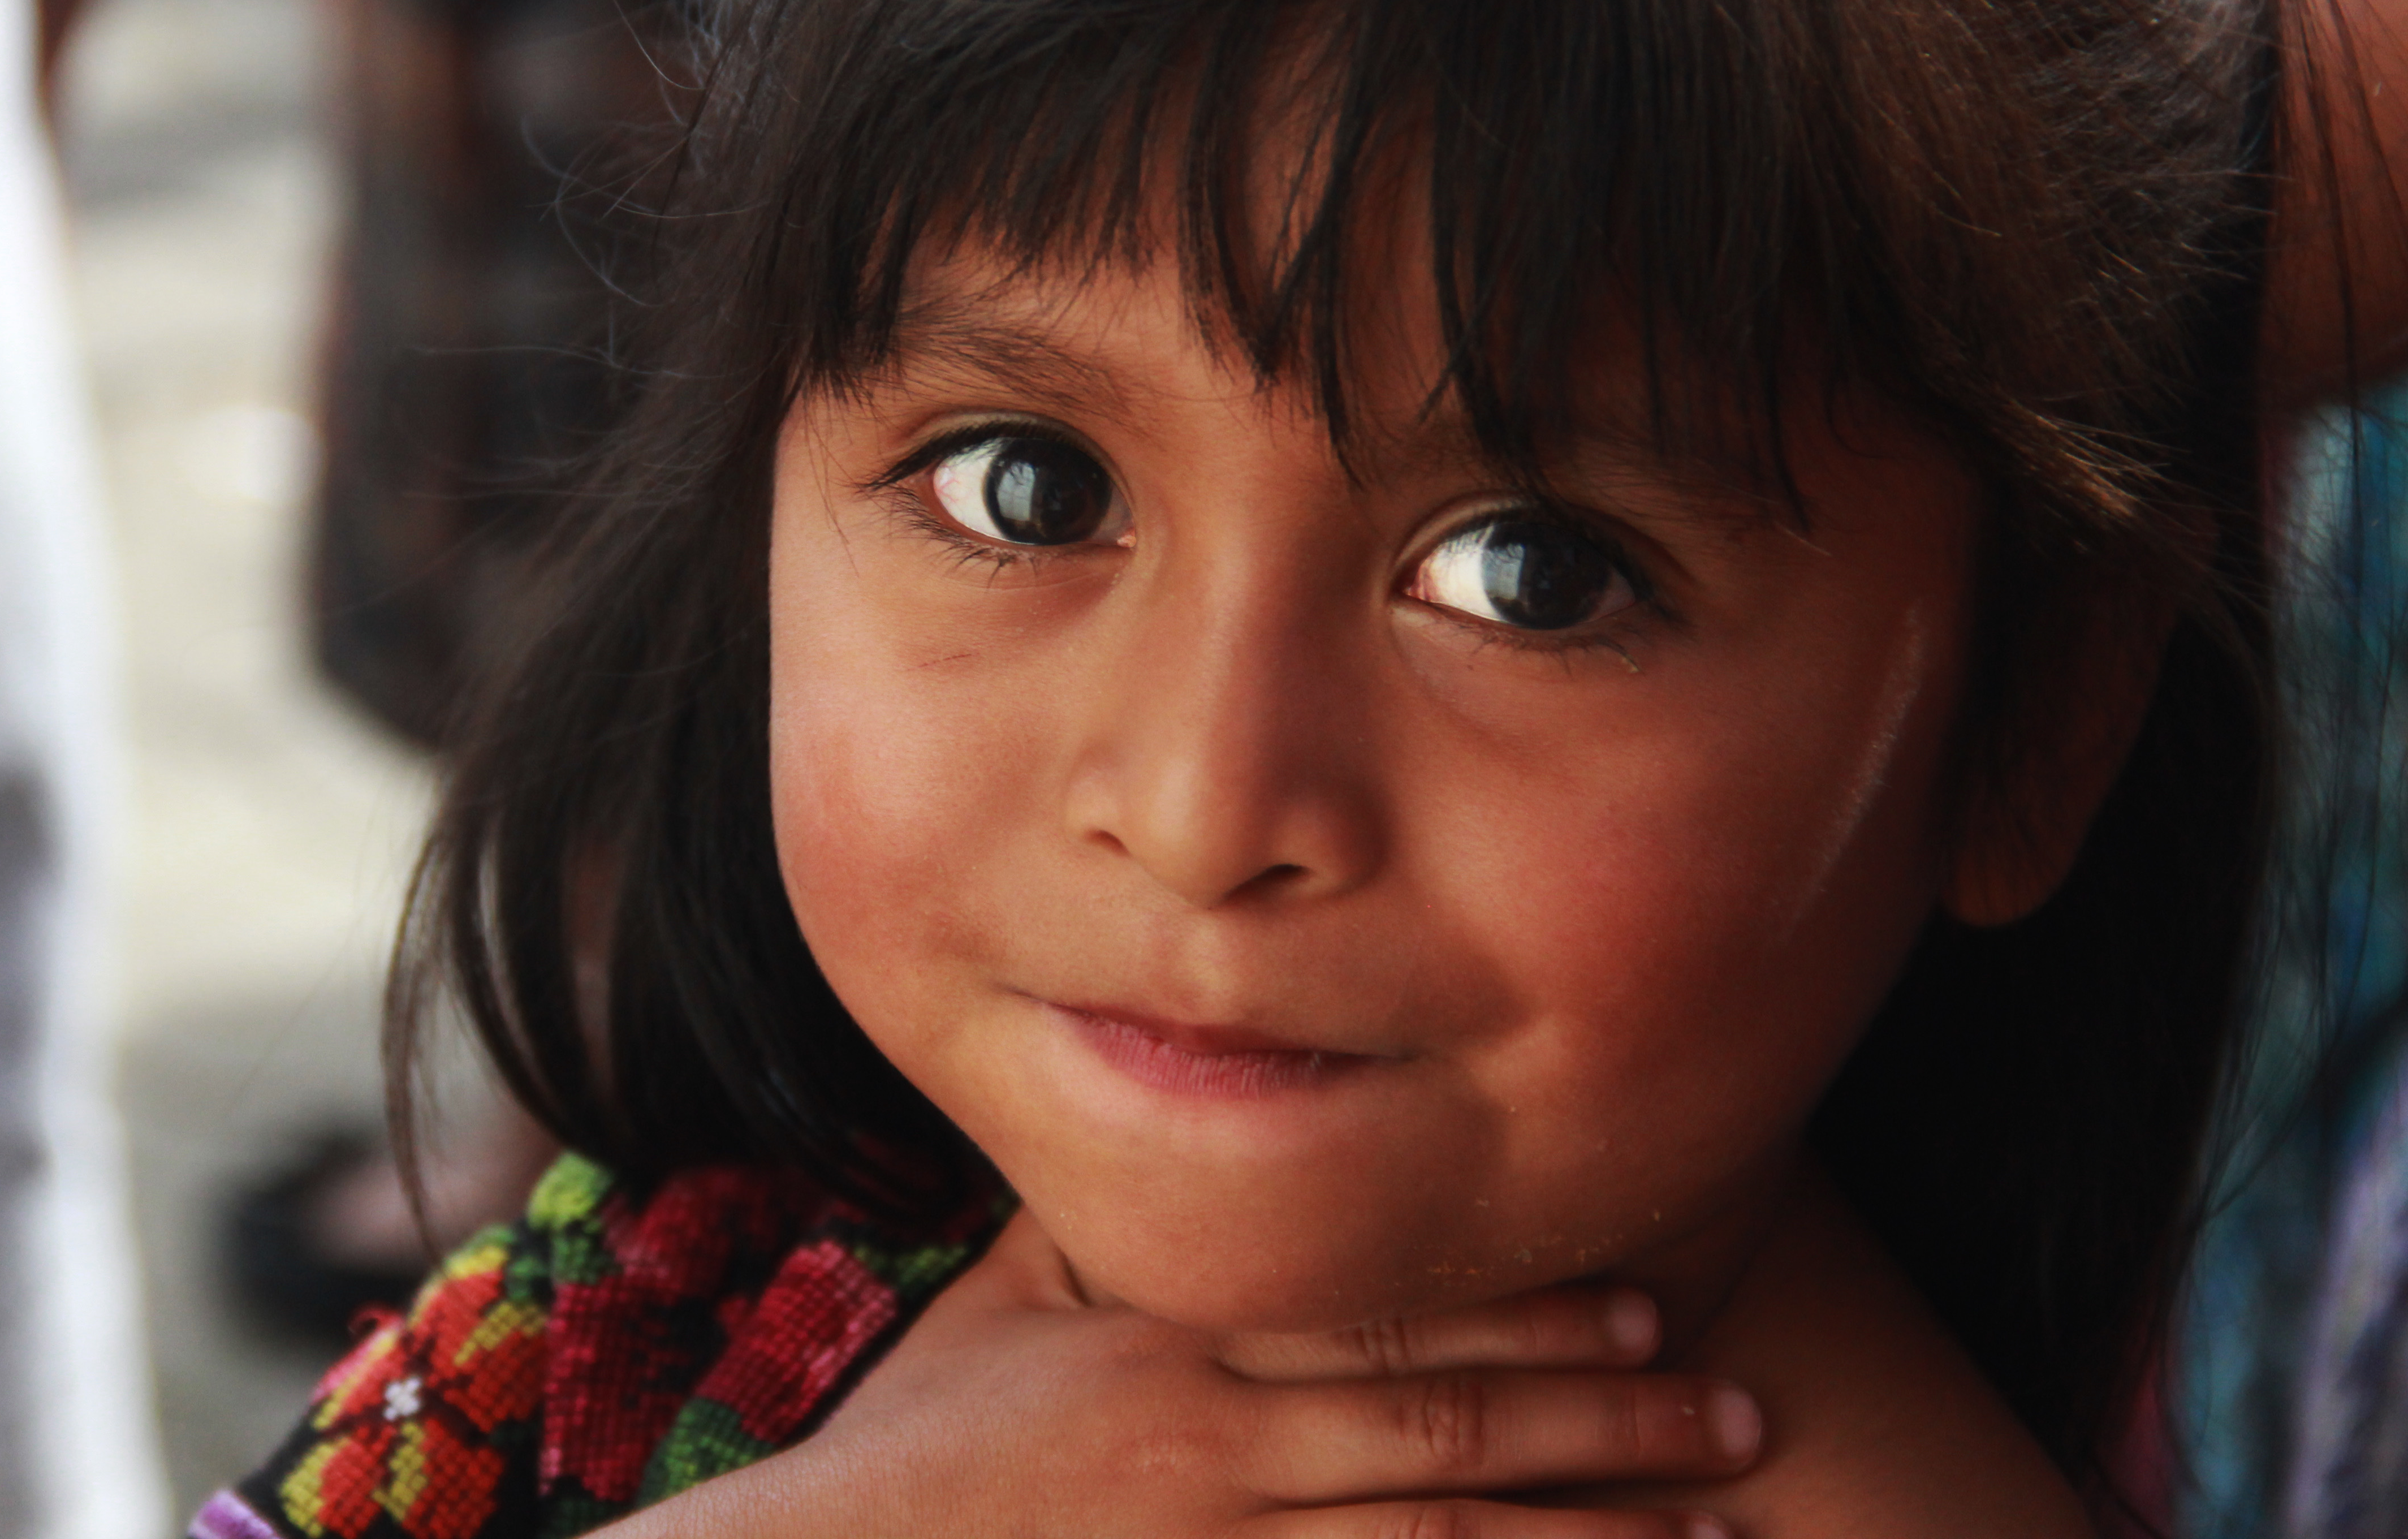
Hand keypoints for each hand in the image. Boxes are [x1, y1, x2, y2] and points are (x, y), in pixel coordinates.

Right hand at [628, 1208, 1760, 1538]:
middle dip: (1605, 1423)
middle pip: (1446, 1429)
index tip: (1648, 1304)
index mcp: (1176, 1346)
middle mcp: (1215, 1447)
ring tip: (1711, 1537)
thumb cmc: (910, 1451)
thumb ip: (1093, 1232)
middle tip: (1743, 1414)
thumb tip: (1171, 1152)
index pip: (1386, 1319)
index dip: (1525, 1314)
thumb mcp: (998, 1311)